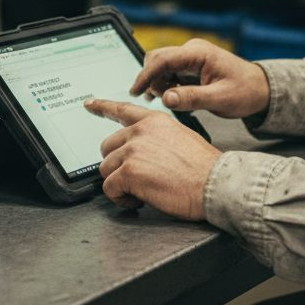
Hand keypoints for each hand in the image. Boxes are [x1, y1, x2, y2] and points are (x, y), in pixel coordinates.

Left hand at [84, 98, 222, 219]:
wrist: (216, 184)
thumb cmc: (204, 168)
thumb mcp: (182, 138)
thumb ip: (157, 138)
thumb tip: (143, 151)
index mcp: (154, 121)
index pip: (122, 110)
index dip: (102, 107)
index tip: (89, 104)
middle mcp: (140, 132)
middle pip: (108, 147)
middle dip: (117, 165)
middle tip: (135, 178)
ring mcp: (133, 150)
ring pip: (106, 169)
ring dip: (119, 184)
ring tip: (141, 192)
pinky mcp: (129, 172)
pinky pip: (109, 188)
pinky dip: (120, 198)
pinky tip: (138, 200)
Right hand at [130, 39, 269, 119]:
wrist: (261, 90)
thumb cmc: (245, 92)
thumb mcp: (220, 99)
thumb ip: (192, 98)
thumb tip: (166, 98)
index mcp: (199, 53)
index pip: (163, 59)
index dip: (146, 75)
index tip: (135, 91)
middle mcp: (192, 51)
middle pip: (157, 59)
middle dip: (151, 79)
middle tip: (155, 100)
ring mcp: (191, 57)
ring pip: (161, 66)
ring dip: (158, 83)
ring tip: (169, 100)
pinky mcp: (191, 66)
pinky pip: (170, 72)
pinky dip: (166, 85)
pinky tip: (172, 97)